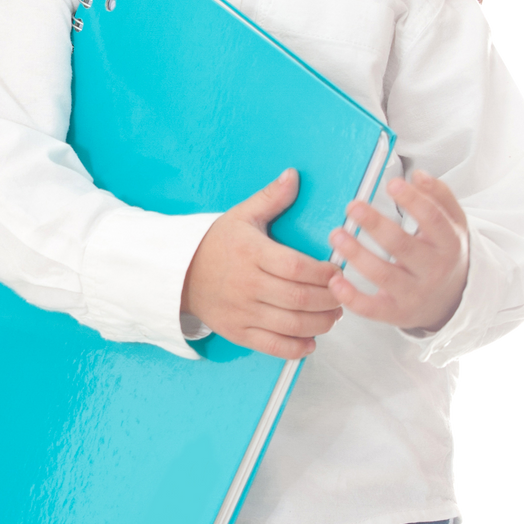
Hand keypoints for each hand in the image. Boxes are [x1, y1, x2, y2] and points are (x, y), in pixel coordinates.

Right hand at [181, 169, 343, 360]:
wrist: (180, 274)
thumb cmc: (216, 243)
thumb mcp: (241, 216)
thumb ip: (271, 198)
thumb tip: (294, 175)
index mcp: (251, 253)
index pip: (297, 268)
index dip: (325, 273)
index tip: (338, 270)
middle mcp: (247, 285)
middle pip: (299, 298)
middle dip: (330, 299)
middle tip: (344, 294)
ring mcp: (242, 312)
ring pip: (291, 324)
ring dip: (321, 323)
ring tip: (333, 315)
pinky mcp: (238, 332)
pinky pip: (273, 346)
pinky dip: (296, 347)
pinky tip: (311, 340)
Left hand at [328, 171, 468, 333]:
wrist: (452, 300)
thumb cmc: (444, 252)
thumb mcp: (453, 224)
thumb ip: (440, 196)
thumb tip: (418, 175)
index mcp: (449, 244)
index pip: (433, 220)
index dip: (413, 201)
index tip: (391, 183)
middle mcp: (434, 271)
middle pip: (402, 246)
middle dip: (376, 225)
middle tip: (352, 205)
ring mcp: (414, 294)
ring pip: (383, 275)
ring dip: (357, 254)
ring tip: (336, 234)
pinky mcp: (396, 313)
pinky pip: (371, 308)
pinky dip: (351, 297)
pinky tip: (334, 280)